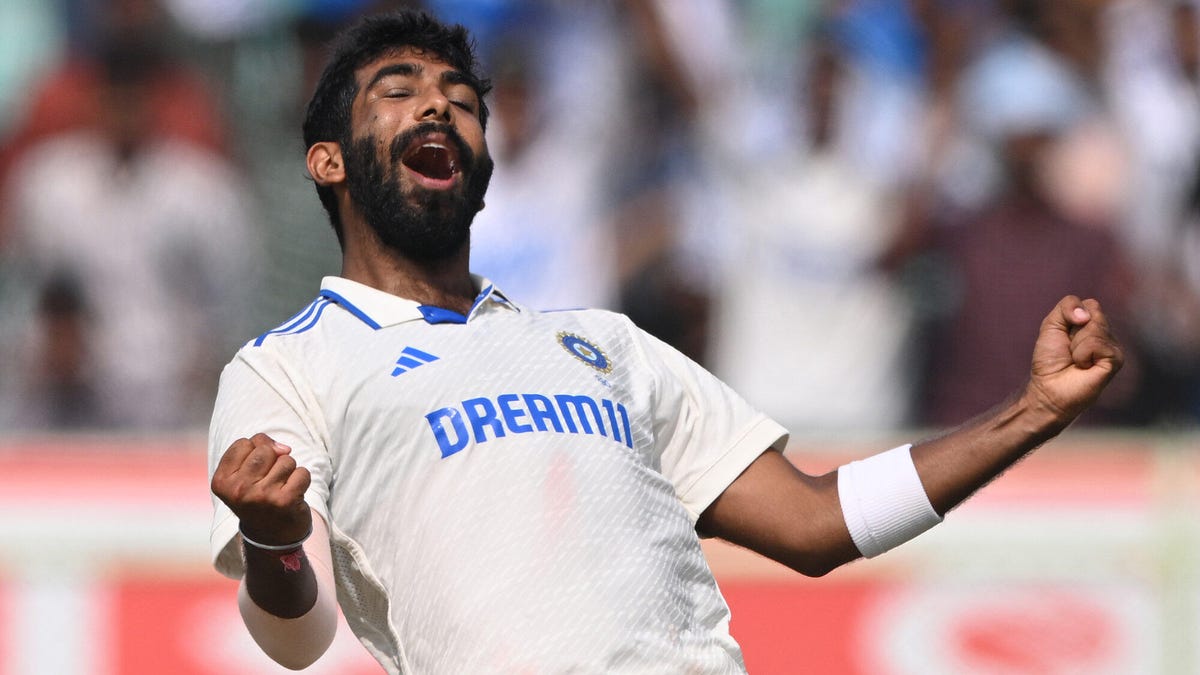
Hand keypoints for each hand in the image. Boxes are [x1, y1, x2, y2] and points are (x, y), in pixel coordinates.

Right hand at [211, 433, 311, 545]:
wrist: (270, 537)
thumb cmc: (257, 497)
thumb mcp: (243, 474)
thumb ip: (257, 450)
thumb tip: (284, 448)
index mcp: (222, 481)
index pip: (244, 443)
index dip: (255, 451)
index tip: (254, 472)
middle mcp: (239, 490)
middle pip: (265, 449)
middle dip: (274, 459)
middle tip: (270, 480)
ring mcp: (262, 496)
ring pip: (286, 459)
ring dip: (288, 471)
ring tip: (280, 488)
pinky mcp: (285, 501)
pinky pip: (302, 472)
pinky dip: (302, 480)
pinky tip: (293, 494)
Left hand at [1024, 296, 1123, 423]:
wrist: (1048, 387)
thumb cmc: (1049, 359)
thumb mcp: (1051, 325)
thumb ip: (1066, 307)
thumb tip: (1086, 315)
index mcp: (1093, 323)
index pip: (1089, 303)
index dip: (1070, 315)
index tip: (1062, 335)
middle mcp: (1106, 333)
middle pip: (1094, 311)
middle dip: (1072, 330)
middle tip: (1069, 349)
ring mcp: (1113, 346)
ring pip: (1095, 326)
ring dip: (1076, 344)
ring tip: (1076, 360)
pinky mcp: (1116, 359)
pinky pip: (1097, 343)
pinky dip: (1082, 354)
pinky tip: (1083, 366)